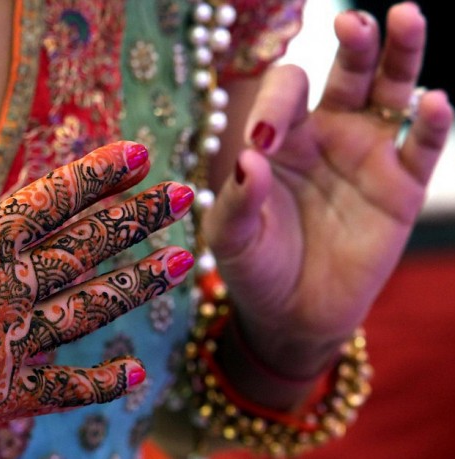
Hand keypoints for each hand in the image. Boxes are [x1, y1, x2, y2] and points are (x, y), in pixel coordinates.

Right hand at [0, 141, 194, 456]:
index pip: (51, 199)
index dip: (98, 174)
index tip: (141, 154)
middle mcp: (10, 289)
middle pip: (88, 245)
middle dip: (138, 217)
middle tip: (186, 195)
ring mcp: (15, 343)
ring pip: (91, 307)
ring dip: (139, 284)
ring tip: (183, 263)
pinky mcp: (7, 394)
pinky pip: (64, 388)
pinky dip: (100, 384)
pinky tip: (137, 376)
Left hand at [204, 2, 452, 381]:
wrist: (293, 312)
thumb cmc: (256, 266)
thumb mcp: (232, 237)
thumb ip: (238, 201)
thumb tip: (250, 160)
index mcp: (280, 137)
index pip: (285, 92)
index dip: (276, 103)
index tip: (263, 138)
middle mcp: (326, 134)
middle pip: (347, 73)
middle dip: (354, 44)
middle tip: (352, 21)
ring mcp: (367, 155)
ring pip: (391, 92)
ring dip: (400, 55)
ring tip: (405, 17)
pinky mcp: (400, 187)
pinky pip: (420, 147)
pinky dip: (431, 125)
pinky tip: (435, 102)